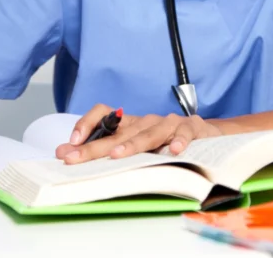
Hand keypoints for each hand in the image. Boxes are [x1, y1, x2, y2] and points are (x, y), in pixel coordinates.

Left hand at [54, 104, 223, 163]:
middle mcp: (146, 121)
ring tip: (117, 155)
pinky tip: (174, 151)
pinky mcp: (191, 128)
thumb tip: (64, 153)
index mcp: (131, 124)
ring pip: (148, 133)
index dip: (86, 124)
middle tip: (73, 158)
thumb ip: (105, 148)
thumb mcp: (138, 145)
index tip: (70, 144)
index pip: (104, 114)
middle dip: (94, 146)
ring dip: (133, 145)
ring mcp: (168, 124)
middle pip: (118, 132)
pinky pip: (183, 134)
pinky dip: (178, 141)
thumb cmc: (167, 142)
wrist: (208, 135)